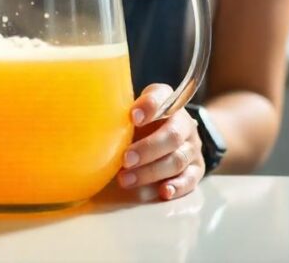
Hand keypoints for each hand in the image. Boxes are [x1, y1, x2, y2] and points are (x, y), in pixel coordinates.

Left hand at [116, 84, 204, 200]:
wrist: (171, 136)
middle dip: (147, 149)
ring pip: (177, 160)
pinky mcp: (196, 169)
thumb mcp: (132, 113)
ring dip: (151, 172)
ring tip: (126, 180)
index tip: (132, 117)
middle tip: (125, 159)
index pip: (162, 96)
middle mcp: (183, 123)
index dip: (149, 106)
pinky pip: (190, 179)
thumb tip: (92, 122)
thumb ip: (120, 114)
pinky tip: (163, 191)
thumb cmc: (143, 124)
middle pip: (172, 135)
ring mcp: (191, 147)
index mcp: (167, 102)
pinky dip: (177, 186)